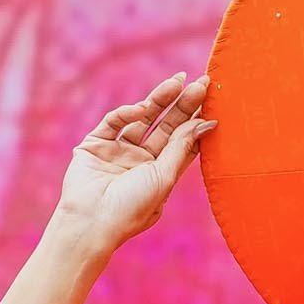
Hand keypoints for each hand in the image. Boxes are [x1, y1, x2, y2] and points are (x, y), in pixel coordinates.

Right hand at [53, 74, 212, 259]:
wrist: (91, 222)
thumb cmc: (131, 208)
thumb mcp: (164, 177)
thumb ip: (182, 148)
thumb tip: (207, 123)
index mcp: (159, 174)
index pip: (182, 143)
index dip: (196, 122)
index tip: (212, 101)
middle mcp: (140, 162)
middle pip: (166, 127)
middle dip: (182, 105)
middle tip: (201, 83)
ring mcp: (118, 152)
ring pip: (143, 118)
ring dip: (160, 99)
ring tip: (178, 81)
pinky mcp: (95, 144)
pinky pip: (114, 122)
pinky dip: (128, 113)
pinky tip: (142, 108)